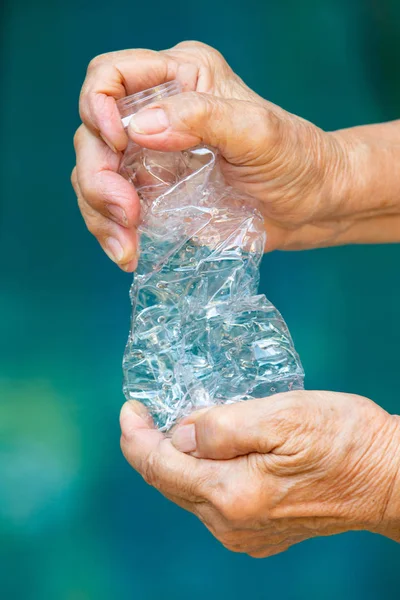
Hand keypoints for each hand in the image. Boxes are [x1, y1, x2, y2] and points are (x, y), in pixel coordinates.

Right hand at [72, 41, 359, 270]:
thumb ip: (202, 119)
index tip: (119, 145)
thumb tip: (137, 128)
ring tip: (126, 247)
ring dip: (99, 212)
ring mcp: (149, 155)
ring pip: (94, 174)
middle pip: (92, 133)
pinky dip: (109, 231)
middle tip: (126, 213)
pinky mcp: (151, 193)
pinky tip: (128, 253)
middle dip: (99, 176)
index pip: (111, 75)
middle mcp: (157, 111)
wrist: (308, 207)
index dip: (98, 106)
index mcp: (181, 77)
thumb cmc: (295, 161)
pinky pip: (109, 208)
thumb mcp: (258, 133)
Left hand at [120, 391, 399, 556]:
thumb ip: (222, 426)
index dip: (136, 435)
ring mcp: (245, 534)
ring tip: (187, 424)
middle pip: (170, 482)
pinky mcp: (259, 533)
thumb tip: (179, 432)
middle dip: (155, 444)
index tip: (130, 408)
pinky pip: (212, 502)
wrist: (388, 479)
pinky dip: (204, 474)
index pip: (158, 466)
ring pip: (190, 492)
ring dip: (181, 458)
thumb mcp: (282, 415)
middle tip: (153, 409)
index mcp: (231, 494)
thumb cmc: (342, 439)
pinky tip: (216, 451)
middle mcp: (231, 524)